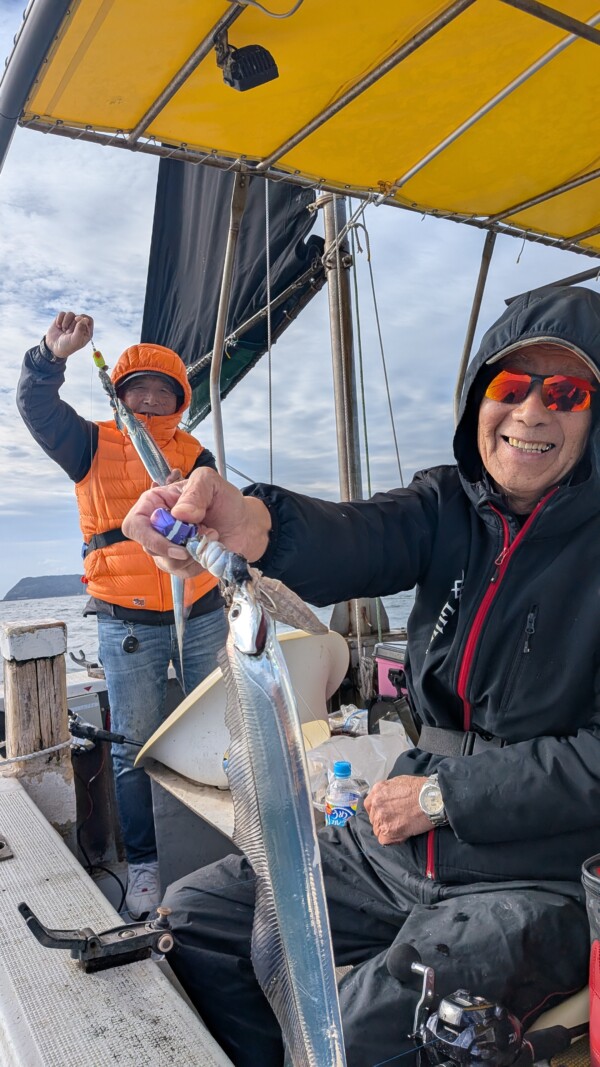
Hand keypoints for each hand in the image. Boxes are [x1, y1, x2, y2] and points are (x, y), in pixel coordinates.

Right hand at [46, 311, 93, 358]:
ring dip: (65, 322)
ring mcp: (71, 322)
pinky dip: (59, 320)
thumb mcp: (75, 340)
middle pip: (79, 316)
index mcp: (86, 332)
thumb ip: (81, 329)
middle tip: (68, 333)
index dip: (83, 319)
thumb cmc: (67, 346)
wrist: (53, 347)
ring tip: (63, 330)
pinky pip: (62, 313)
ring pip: (70, 314)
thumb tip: (85, 319)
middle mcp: (80, 326)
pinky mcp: (62, 319)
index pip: (89, 320)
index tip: (77, 321)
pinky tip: (58, 327)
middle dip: (72, 325)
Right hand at [121, 468, 271, 575]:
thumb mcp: (210, 482)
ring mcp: (166, 548)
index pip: (133, 525)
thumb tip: (179, 514)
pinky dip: (201, 562)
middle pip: (150, 547)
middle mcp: (156, 527)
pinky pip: (183, 572)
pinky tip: (211, 547)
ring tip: (212, 534)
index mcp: (155, 503)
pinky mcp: (180, 564)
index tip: (175, 540)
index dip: (148, 537)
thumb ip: (195, 491)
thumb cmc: (223, 500)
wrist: (243, 523)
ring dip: (195, 552)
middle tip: (206, 531)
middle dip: (181, 544)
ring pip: (168, 562)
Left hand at [364, 776, 431, 844]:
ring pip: (378, 830)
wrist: (432, 799)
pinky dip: (393, 839)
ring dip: (387, 831)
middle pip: (374, 819)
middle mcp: (376, 804)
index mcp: (377, 791)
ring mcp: (382, 818)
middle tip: (396, 821)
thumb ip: (387, 791)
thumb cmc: (420, 789)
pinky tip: (402, 834)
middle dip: (383, 821)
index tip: (384, 814)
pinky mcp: (389, 831)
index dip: (376, 811)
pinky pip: (384, 841)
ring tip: (401, 827)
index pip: (369, 805)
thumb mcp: (398, 782)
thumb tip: (385, 799)